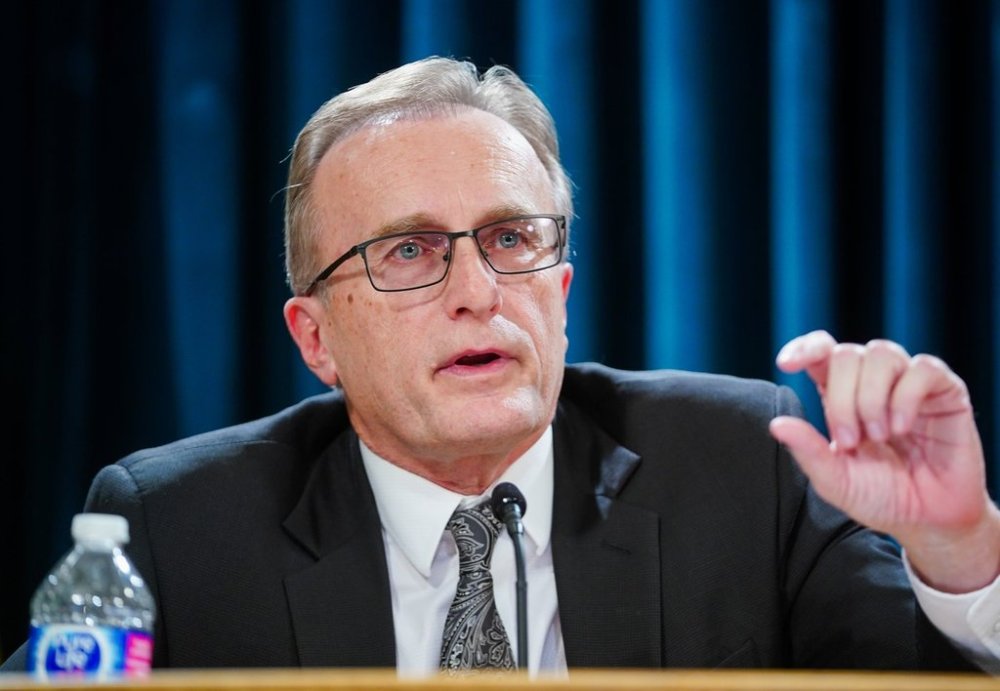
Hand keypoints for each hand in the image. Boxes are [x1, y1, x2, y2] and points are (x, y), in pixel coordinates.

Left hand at [769, 329, 999, 592]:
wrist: (929, 520)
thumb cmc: (881, 497)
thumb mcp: (836, 480)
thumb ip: (808, 452)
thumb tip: (776, 424)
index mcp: (842, 395)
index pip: (822, 351)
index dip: (804, 348)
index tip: (784, 365)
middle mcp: (873, 382)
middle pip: (846, 355)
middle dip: (842, 400)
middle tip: (851, 441)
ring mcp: (910, 383)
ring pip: (881, 353)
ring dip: (871, 397)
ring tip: (881, 436)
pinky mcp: (946, 391)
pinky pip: (923, 369)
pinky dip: (906, 396)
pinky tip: (901, 428)